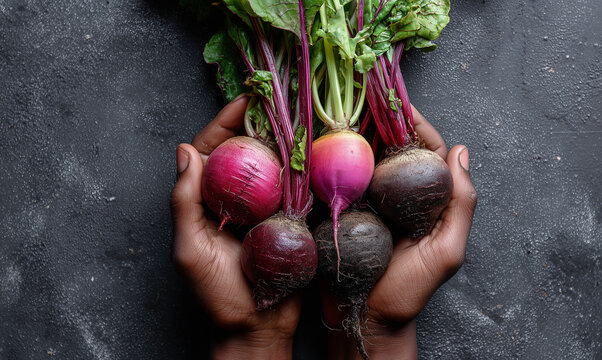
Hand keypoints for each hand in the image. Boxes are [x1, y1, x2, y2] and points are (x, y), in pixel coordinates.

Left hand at [171, 95, 300, 359]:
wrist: (258, 327)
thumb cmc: (219, 295)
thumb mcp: (190, 250)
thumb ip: (184, 203)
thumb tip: (185, 152)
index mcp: (206, 200)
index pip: (212, 150)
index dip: (226, 122)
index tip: (245, 100)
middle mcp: (235, 197)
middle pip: (245, 150)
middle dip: (259, 123)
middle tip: (280, 99)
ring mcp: (264, 207)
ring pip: (273, 164)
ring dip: (284, 140)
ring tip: (300, 116)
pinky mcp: (289, 218)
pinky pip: (296, 187)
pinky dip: (303, 168)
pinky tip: (316, 151)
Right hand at [322, 106, 477, 358]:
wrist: (364, 320)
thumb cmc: (408, 291)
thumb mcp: (445, 251)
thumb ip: (460, 205)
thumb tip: (460, 151)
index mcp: (425, 200)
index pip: (425, 151)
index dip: (415, 124)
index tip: (398, 100)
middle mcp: (395, 195)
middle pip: (389, 149)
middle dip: (378, 121)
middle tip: (361, 94)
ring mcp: (365, 202)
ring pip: (360, 159)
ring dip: (351, 134)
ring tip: (337, 109)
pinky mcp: (338, 211)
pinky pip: (334, 180)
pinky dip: (326, 160)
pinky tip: (315, 141)